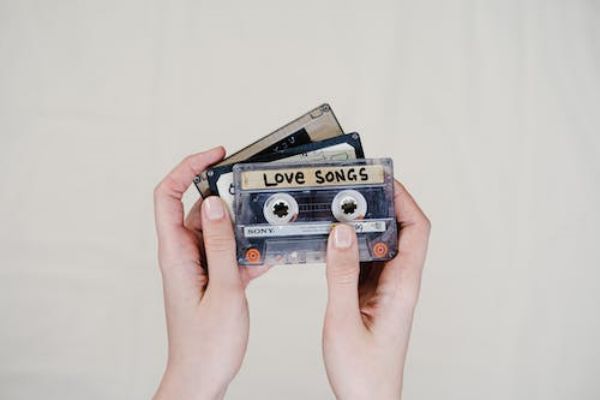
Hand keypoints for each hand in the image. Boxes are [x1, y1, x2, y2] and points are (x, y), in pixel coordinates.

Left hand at [153, 147, 268, 399]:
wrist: (201, 377)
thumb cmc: (206, 345)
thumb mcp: (223, 289)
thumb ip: (220, 244)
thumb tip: (216, 204)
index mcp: (176, 253)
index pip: (168, 195)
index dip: (188, 168)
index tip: (215, 155)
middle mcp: (184, 255)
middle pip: (198, 208)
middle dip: (225, 194)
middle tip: (251, 189)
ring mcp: (198, 266)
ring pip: (218, 230)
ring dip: (241, 226)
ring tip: (265, 225)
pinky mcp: (212, 278)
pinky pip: (229, 252)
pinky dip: (248, 249)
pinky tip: (268, 253)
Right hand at [323, 181, 429, 399]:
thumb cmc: (364, 373)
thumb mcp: (344, 319)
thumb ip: (341, 274)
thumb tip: (341, 232)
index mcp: (402, 286)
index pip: (416, 230)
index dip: (404, 199)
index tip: (382, 180)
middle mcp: (398, 284)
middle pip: (399, 231)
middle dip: (378, 205)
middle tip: (352, 189)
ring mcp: (386, 290)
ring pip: (379, 245)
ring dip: (361, 225)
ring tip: (338, 209)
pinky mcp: (372, 297)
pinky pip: (364, 262)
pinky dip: (349, 246)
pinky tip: (331, 241)